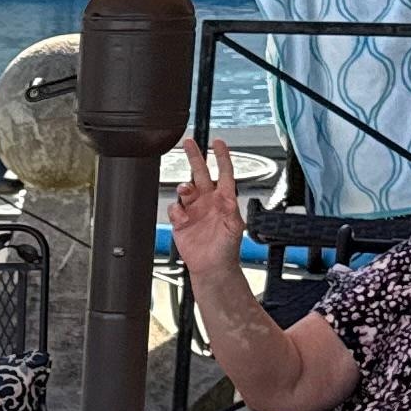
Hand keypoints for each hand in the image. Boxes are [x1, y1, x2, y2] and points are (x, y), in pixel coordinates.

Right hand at [165, 138, 247, 284]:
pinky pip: (175, 208)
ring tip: (186, 191)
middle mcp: (208, 201)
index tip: (218, 143)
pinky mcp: (181, 221)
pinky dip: (176, 210)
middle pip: (200, 173)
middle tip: (189, 143)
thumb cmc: (227, 249)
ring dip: (184, 187)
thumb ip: (231, 209)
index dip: (221, 157)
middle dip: (194, 156)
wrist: (212, 267)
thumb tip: (228, 196)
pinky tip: (182, 218)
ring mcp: (194, 210)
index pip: (224, 172)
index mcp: (224, 199)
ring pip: (185, 189)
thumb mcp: (235, 226)